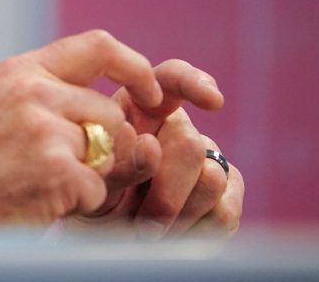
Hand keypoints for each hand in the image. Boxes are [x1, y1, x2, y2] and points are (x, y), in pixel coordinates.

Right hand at [0, 29, 166, 226]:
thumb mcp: (8, 113)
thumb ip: (62, 103)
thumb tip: (140, 126)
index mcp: (20, 71)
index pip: (99, 46)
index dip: (135, 68)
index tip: (152, 94)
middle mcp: (30, 90)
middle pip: (112, 112)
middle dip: (107, 149)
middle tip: (72, 170)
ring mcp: (42, 128)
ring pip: (112, 151)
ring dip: (96, 178)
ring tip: (53, 185)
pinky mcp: (55, 168)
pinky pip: (100, 188)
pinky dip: (83, 204)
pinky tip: (47, 202)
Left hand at [77, 61, 242, 236]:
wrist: (99, 239)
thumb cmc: (92, 195)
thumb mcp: (92, 174)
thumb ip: (118, 158)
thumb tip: (150, 144)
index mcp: (140, 108)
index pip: (172, 79)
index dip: (194, 83)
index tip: (212, 100)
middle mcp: (176, 129)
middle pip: (189, 142)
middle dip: (165, 189)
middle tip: (142, 221)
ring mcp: (206, 162)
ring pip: (211, 176)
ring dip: (177, 213)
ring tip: (149, 229)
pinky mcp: (227, 197)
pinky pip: (226, 209)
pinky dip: (197, 230)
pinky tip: (175, 235)